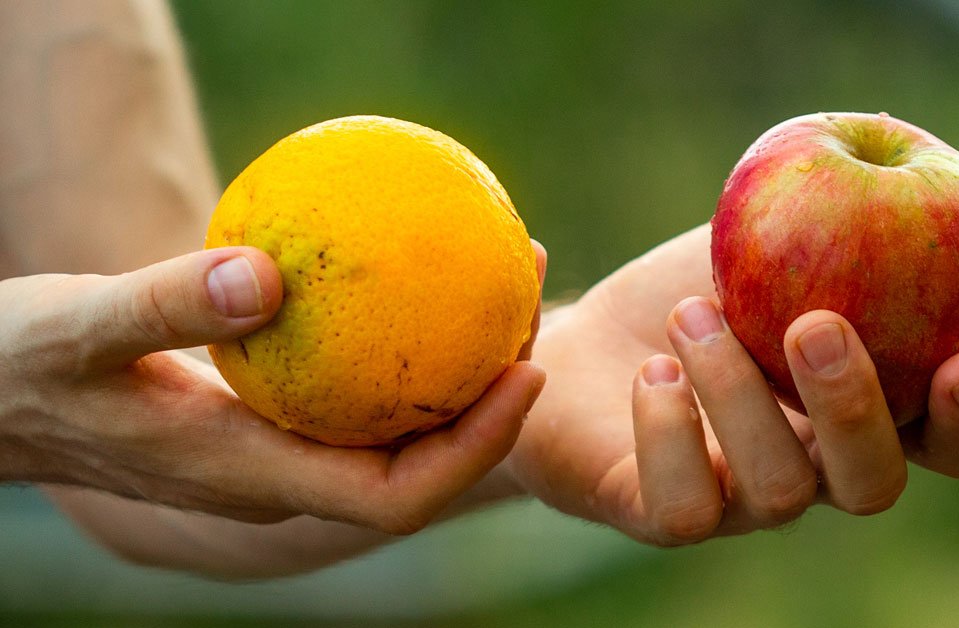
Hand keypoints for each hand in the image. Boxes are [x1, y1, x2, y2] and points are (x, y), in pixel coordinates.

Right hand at [0, 245, 546, 534]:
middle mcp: (283, 476)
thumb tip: (266, 277)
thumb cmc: (24, 368)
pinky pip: (358, 386)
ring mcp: (280, 449)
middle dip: (492, 397)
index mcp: (254, 476)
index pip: (395, 495)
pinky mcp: (271, 415)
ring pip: (396, 425)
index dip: (474, 451)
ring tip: (495, 272)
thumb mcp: (74, 325)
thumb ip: (163, 305)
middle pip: (421, 460)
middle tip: (527, 297)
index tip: (527, 374)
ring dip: (458, 363)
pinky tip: (408, 268)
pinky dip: (400, 339)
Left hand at [509, 224, 958, 544]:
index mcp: (855, 416)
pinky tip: (653, 373)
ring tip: (690, 314)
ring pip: (780, 491)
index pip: (941, 444)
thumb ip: (829, 215)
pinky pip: (685, 508)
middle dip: (854, 406)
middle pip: (873, 484)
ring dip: (739, 393)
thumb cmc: (684, 296)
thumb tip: (882, 133)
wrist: (576, 351)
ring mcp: (739, 504)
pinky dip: (672, 435)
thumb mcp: (761, 244)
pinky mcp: (660, 514)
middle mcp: (811, 472)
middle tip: (815, 324)